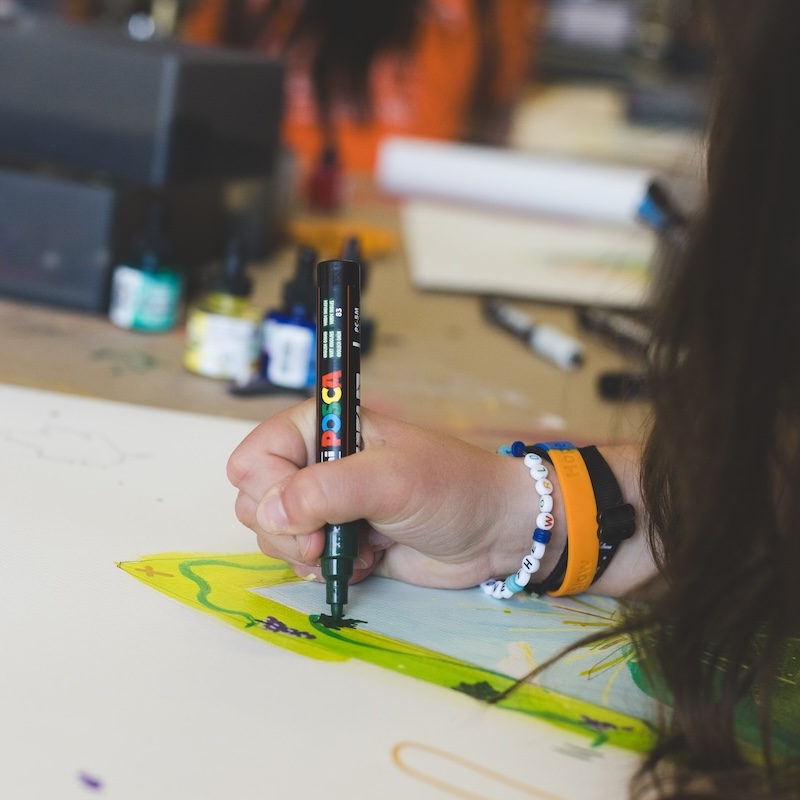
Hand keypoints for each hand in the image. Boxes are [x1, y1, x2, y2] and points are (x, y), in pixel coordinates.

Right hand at [227, 399, 543, 588]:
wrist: (493, 532)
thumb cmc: (451, 490)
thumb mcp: (392, 480)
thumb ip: (327, 490)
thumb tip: (269, 512)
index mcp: (325, 428)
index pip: (255, 457)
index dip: (269, 490)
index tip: (309, 516)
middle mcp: (317, 463)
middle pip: (255, 499)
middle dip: (286, 529)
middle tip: (328, 538)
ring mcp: (326, 504)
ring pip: (272, 534)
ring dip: (308, 552)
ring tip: (357, 548)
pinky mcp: (339, 540)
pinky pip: (300, 560)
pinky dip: (325, 569)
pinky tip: (366, 562)